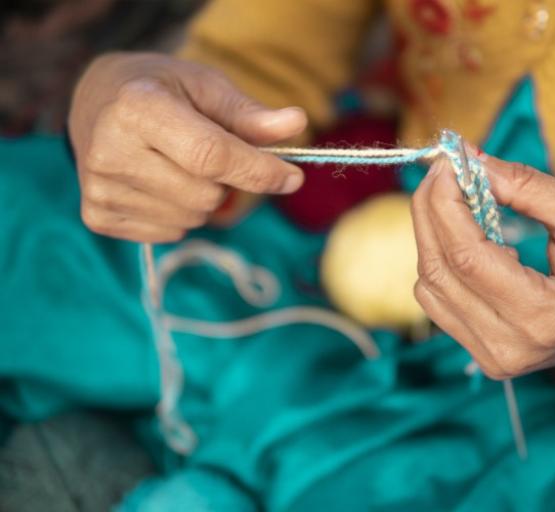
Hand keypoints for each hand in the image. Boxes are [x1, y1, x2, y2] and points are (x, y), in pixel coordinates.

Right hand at [69, 52, 306, 241]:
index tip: (293, 177)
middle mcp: (110, 150)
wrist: (97, 101)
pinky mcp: (97, 216)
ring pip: (192, 219)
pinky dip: (179, 215)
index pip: (210, 155)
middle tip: (208, 153)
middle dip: (226, 181)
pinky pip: (170, 234)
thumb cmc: (163, 90)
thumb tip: (297, 123)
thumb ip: (250, 114)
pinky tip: (159, 183)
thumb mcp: (206, 87)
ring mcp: (99, 187)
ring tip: (179, 165)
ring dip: (203, 198)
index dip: (258, 171)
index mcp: (138, 108)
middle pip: (206, 195)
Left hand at [410, 154, 554, 378]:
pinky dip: (441, 261)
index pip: (467, 254)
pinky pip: (438, 301)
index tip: (448, 162)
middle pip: (438, 269)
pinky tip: (466, 240)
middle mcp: (509, 347)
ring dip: (431, 234)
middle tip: (444, 171)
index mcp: (543, 315)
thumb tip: (469, 163)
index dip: (446, 203)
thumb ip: (525, 187)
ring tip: (456, 200)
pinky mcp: (484, 355)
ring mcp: (492, 357)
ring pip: (429, 286)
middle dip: (431, 210)